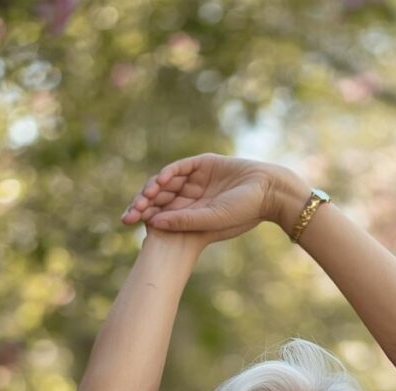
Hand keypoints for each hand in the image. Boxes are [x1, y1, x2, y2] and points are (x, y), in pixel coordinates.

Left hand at [120, 153, 283, 244]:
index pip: (164, 215)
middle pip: (161, 199)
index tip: (130, 222)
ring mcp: (197, 180)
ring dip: (152, 190)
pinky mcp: (202, 164)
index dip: (146, 217)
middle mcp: (193, 198)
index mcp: (195, 216)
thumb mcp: (210, 219)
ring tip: (142, 200)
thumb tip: (153, 222)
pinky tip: (158, 183)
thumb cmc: (243, 212)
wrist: (267, 191)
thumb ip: (183, 220)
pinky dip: (167, 174)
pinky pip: (179, 168)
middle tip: (128, 214)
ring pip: (166, 184)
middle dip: (143, 205)